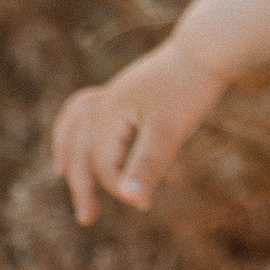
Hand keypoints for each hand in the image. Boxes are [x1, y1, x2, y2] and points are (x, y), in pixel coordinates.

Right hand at [51, 39, 228, 224]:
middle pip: (81, 149)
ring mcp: (115, 94)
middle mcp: (105, 104)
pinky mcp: (128, 90)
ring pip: (79, 125)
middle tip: (86, 220)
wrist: (208, 49)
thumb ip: (147, 166)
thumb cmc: (189, 89)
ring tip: (61, 172)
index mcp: (109, 115)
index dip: (120, 188)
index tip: (145, 205)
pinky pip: (91, 106)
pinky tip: (89, 134)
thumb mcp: (169, 132)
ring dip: (70, 150)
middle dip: (82, 184)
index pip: (103, 165)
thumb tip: (131, 201)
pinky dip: (83, 124)